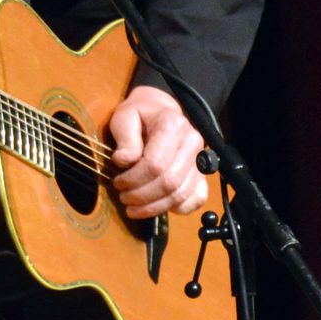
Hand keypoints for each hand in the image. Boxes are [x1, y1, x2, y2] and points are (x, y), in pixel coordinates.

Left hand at [108, 85, 207, 218]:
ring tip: (133, 207)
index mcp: (172, 125)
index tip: (117, 182)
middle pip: (169, 182)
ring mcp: (201, 160)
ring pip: (181, 194)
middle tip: (124, 197)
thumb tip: (124, 161)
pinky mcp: (202, 174)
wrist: (161, 111)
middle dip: (142, 196)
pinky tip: (157, 206)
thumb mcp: (125, 116)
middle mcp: (192, 142)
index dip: (134, 179)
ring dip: (154, 207)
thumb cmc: (141, 115)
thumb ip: (125, 138)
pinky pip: (197, 199)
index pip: (155, 164)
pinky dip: (177, 208)